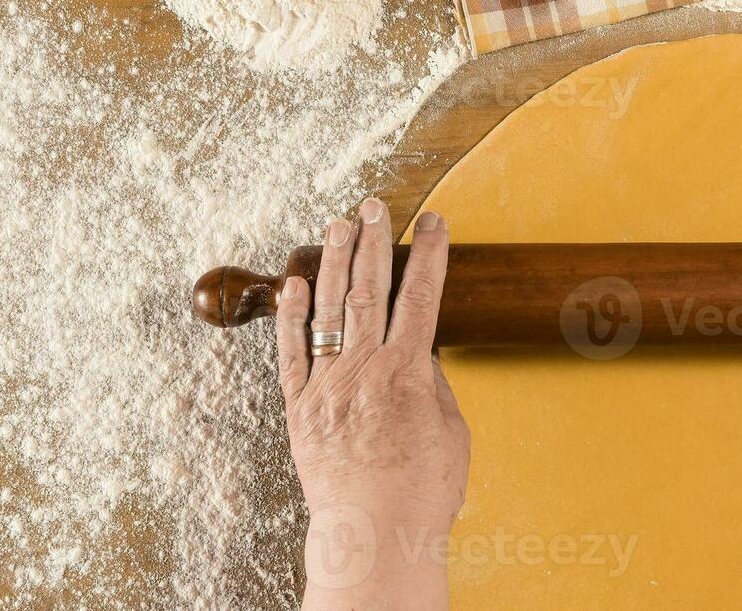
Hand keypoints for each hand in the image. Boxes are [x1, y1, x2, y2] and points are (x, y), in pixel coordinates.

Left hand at [276, 199, 468, 608]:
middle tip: (376, 206)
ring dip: (336, 262)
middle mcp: (363, 370)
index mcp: (408, 372)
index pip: (421, 297)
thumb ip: (432, 383)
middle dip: (375, 241)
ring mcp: (327, 386)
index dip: (428, 254)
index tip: (433, 222)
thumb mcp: (451, 430)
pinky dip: (291, 315)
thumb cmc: (421, 491)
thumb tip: (419, 353)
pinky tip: (294, 282)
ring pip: (329, 310)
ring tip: (339, 225)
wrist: (373, 535)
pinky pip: (291, 353)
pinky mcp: (299, 409)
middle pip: (370, 290)